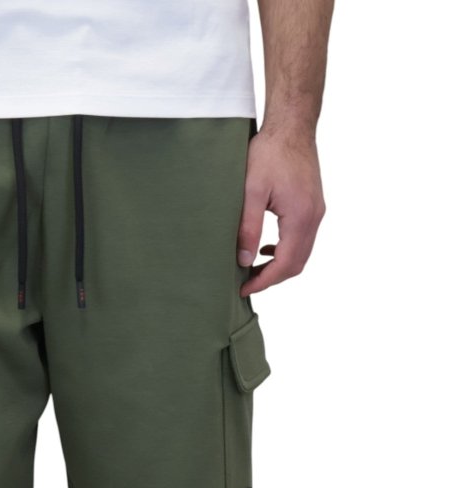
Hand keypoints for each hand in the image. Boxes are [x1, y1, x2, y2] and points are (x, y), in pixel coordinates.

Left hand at [237, 125, 325, 296]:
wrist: (291, 126)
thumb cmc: (270, 153)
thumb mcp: (251, 191)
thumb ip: (248, 228)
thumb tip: (244, 261)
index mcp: (300, 216)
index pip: (285, 263)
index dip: (264, 281)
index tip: (244, 288)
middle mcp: (314, 217)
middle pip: (296, 264)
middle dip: (272, 278)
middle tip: (247, 283)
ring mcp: (316, 211)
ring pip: (301, 253)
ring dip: (279, 266)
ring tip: (253, 269)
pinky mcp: (313, 205)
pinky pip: (303, 239)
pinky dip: (286, 250)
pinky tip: (267, 248)